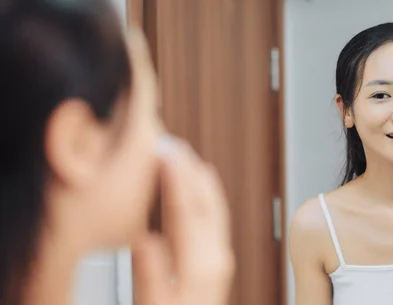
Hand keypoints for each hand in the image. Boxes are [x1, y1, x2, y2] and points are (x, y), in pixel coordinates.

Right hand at [132, 138, 233, 304]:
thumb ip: (151, 276)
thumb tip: (146, 238)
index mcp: (200, 266)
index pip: (187, 209)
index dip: (175, 176)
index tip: (164, 148)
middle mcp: (217, 256)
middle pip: (204, 202)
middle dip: (188, 169)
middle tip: (170, 141)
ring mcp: (219, 257)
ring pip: (212, 206)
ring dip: (197, 178)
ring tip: (181, 154)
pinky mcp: (216, 259)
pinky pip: (215, 217)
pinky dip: (204, 194)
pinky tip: (197, 184)